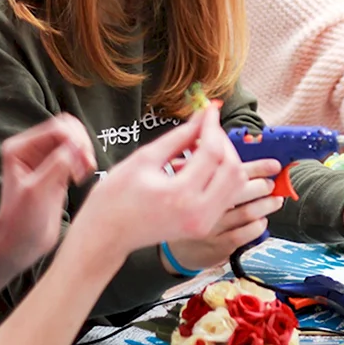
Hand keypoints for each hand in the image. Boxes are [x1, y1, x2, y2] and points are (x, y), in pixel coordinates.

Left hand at [0, 114, 96, 271]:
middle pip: (68, 128)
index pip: (56, 128)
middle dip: (81, 144)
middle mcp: (31, 149)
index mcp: (19, 148)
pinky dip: (85, 161)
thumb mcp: (38, 191)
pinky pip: (77, 154)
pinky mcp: (58, 170)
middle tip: (86, 165)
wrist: (21, 244)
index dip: (74, 141)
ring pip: (75, 140)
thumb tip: (78, 144)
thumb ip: (57, 165)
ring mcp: (45, 159)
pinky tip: (82, 177)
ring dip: (85, 152)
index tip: (83, 163)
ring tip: (84, 174)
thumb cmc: (21, 220)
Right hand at [79, 105, 249, 259]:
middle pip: (232, 168)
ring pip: (236, 183)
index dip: (212, 126)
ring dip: (226, 159)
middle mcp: (198, 213)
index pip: (212, 152)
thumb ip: (178, 137)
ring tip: (203, 146)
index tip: (209, 109)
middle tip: (206, 127)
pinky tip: (201, 165)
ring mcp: (204, 224)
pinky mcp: (204, 227)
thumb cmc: (115, 196)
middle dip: (223, 142)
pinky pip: (228, 195)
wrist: (107, 234)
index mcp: (180, 195)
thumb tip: (202, 116)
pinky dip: (222, 175)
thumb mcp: (144, 158)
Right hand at [162, 159, 284, 272]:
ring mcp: (213, 227)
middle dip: (263, 185)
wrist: (174, 247)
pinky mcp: (219, 246)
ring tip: (275, 200)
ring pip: (247, 213)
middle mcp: (205, 206)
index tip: (274, 165)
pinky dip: (258, 226)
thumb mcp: (187, 184)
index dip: (258, 167)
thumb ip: (209, 169)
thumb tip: (235, 155)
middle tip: (271, 184)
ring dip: (266, 205)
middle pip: (241, 190)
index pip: (231, 170)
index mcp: (198, 185)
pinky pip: (245, 234)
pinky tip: (261, 221)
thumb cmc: (185, 211)